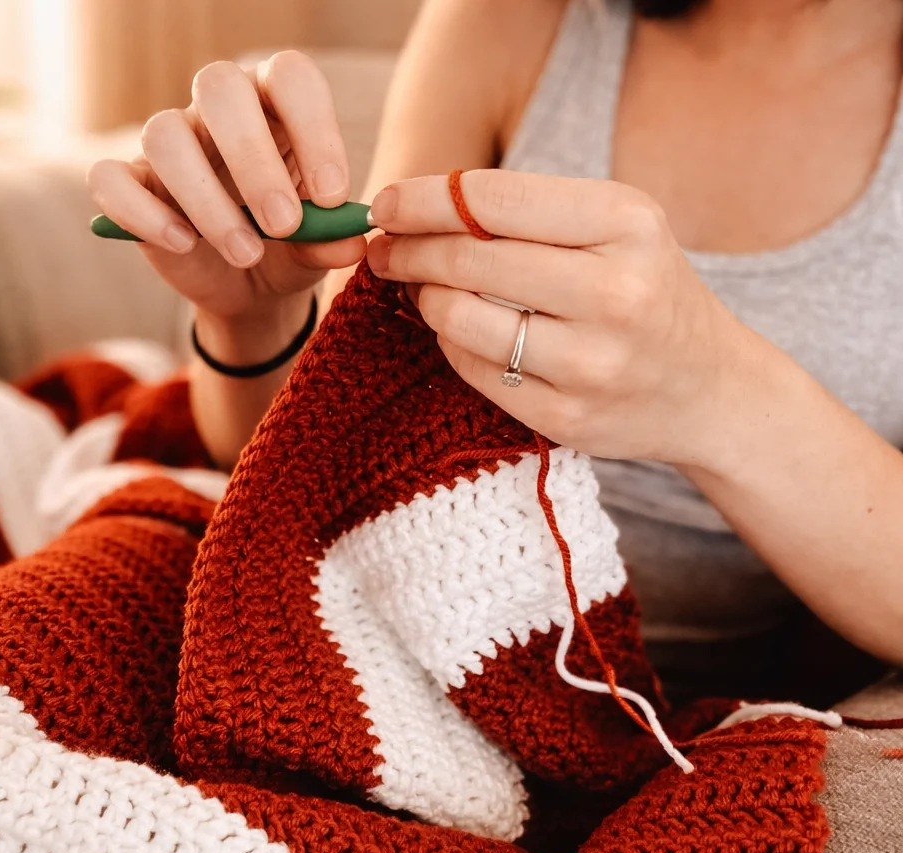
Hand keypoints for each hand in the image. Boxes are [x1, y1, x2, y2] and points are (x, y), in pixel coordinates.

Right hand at [87, 51, 365, 333]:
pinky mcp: (133, 185)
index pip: (289, 77)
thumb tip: (352, 243)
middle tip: (284, 225)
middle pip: (220, 88)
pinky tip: (183, 244)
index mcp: (274, 105)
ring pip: (165, 135)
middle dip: (255, 160)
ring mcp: (171, 143)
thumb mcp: (317, 250)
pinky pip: (111, 178)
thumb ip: (331, 241)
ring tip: (246, 253)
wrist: (250, 289)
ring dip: (208, 201)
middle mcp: (218, 111)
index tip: (333, 197)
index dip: (314, 128)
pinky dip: (143, 212)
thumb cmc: (290, 248)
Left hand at [365, 170, 775, 469]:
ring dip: (424, 299)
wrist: (707, 388)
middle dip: (407, 249)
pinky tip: (458, 331)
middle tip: (383, 250)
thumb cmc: (646, 291)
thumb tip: (414, 211)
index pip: (493, 199)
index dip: (423, 199)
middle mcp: (615, 292)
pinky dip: (452, 345)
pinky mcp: (566, 417)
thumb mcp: (615, 228)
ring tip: (419, 288)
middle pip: (469, 259)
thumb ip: (528, 212)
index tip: (384, 204)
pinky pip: (473, 370)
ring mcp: (591, 363)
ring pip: (460, 319)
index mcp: (627, 223)